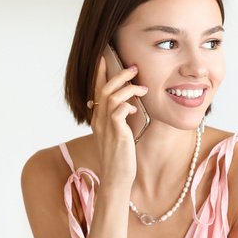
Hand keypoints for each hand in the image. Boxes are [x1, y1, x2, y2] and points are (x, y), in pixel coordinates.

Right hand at [88, 54, 147, 189]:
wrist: (116, 178)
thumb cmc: (120, 158)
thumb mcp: (117, 135)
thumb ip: (119, 120)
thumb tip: (129, 105)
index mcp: (97, 119)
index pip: (96, 91)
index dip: (100, 74)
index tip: (105, 58)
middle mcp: (98, 120)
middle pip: (103, 89)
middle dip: (118, 75)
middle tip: (133, 67)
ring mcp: (106, 126)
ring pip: (111, 96)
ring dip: (128, 88)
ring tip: (142, 87)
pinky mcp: (117, 133)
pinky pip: (119, 110)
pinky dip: (129, 105)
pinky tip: (136, 109)